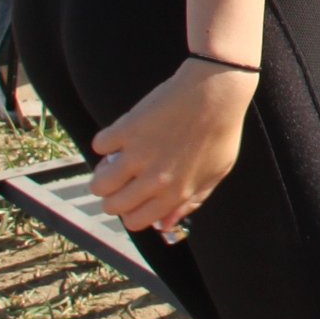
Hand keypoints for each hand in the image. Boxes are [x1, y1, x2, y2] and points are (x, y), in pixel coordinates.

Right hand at [87, 60, 255, 235]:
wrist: (216, 93)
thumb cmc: (220, 132)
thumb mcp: (216, 173)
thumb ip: (191, 203)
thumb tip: (164, 226)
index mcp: (176, 194)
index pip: (135, 222)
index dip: (129, 214)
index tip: (131, 201)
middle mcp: (154, 181)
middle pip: (112, 206)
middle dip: (111, 198)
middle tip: (118, 182)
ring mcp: (138, 155)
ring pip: (99, 184)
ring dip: (102, 175)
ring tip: (112, 163)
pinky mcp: (127, 130)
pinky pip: (100, 146)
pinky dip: (105, 142)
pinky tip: (119, 136)